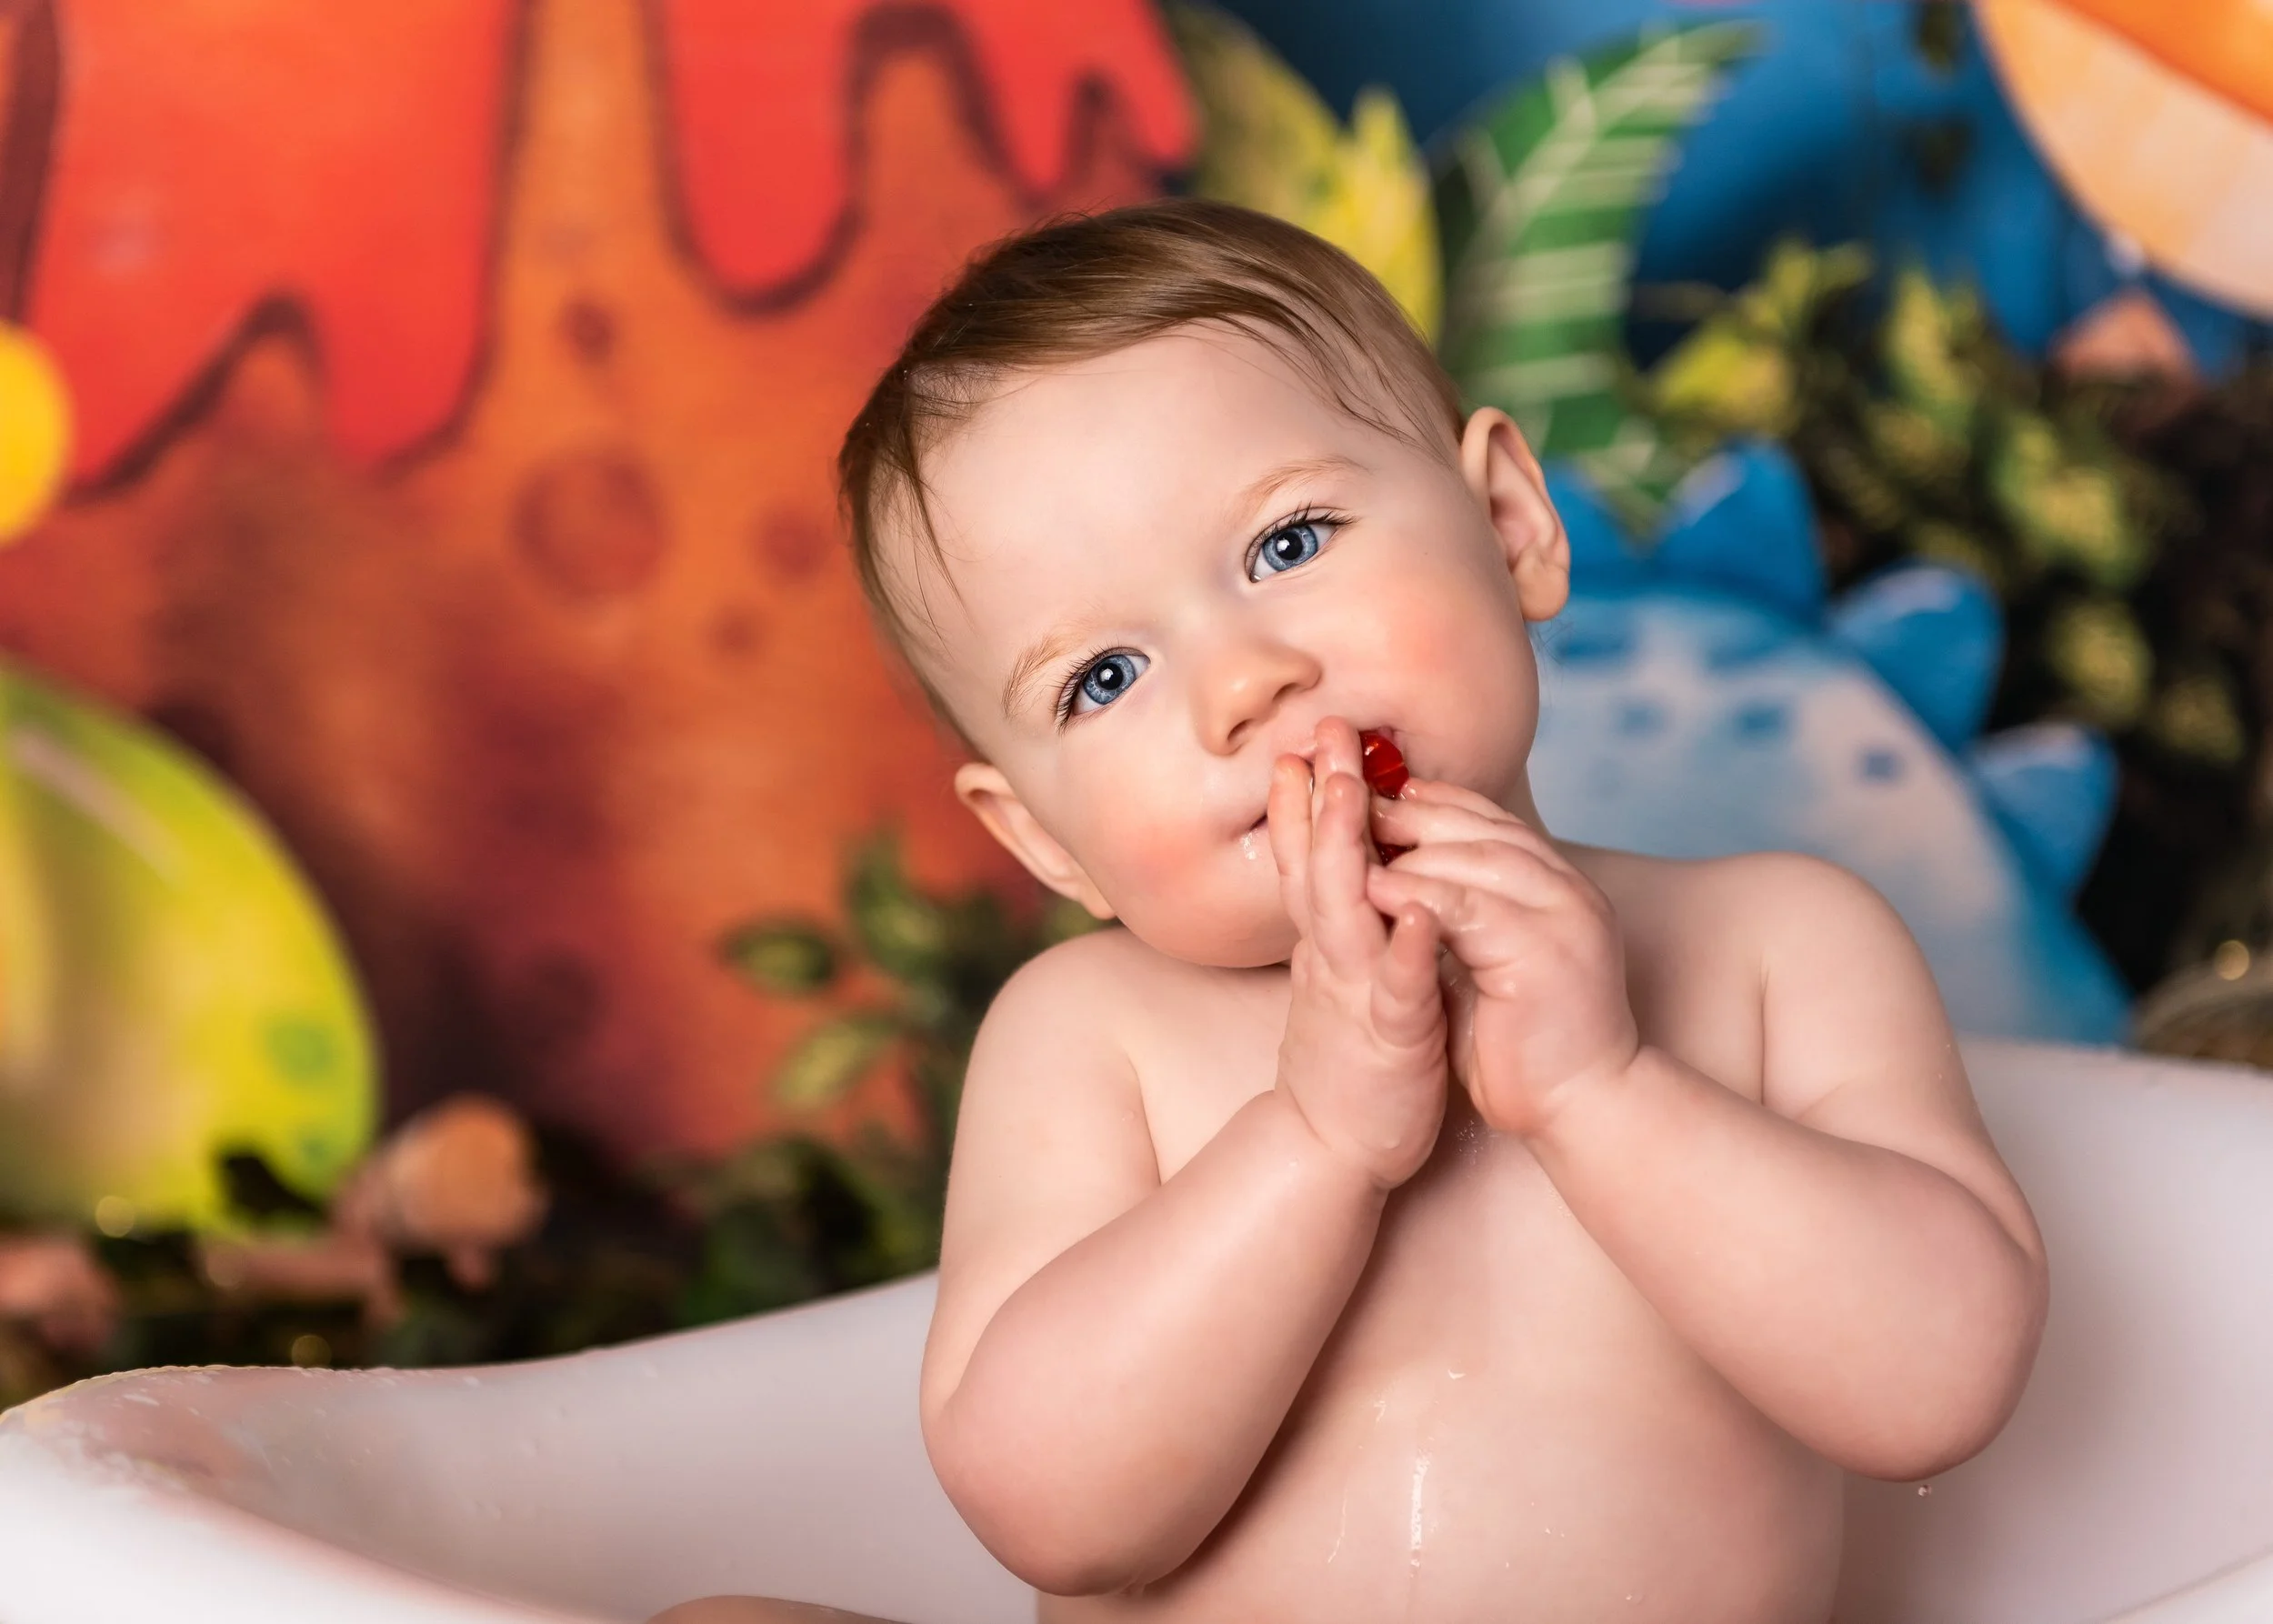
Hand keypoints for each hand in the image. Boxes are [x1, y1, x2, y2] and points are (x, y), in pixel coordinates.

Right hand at [1266, 718, 1448, 1188]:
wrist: (1334, 1148)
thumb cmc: (1350, 1061)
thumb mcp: (1342, 978)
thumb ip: (1344, 926)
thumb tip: (1345, 876)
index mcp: (1327, 943)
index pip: (1310, 858)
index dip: (1306, 800)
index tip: (1305, 743)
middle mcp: (1331, 958)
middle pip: (1317, 865)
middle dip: (1321, 797)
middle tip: (1322, 732)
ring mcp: (1354, 995)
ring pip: (1344, 913)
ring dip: (1349, 850)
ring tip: (1354, 792)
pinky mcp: (1388, 1038)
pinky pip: (1397, 989)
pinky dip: (1405, 948)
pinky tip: (1419, 911)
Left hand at [1366, 780, 1639, 1137]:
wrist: (1583, 1106)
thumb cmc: (1525, 1044)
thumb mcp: (1485, 964)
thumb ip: (1460, 920)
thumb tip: (1404, 883)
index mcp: (1556, 890)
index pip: (1491, 825)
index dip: (1434, 804)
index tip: (1378, 789)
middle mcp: (1567, 892)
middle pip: (1483, 828)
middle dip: (1415, 809)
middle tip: (1351, 790)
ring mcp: (1562, 918)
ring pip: (1478, 857)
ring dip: (1412, 844)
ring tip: (1351, 827)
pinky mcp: (1543, 954)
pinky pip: (1472, 909)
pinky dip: (1421, 894)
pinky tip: (1375, 887)